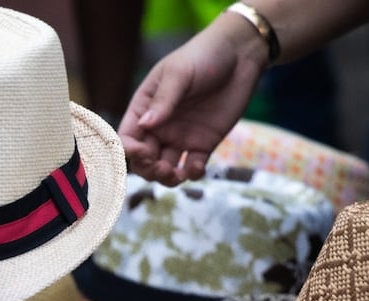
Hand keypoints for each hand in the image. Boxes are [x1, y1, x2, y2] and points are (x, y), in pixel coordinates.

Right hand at [120, 14, 269, 184]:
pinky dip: (192, 174)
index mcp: (145, 108)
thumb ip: (163, 100)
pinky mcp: (204, 144)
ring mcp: (181, 137)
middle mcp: (160, 127)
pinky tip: (196, 168)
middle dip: (148, 169)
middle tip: (161, 167)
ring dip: (166, 178)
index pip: (128, 136)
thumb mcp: (179, 73)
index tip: (141, 152)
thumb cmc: (203, 56)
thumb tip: (143, 126)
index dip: (129, 151)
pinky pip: (192, 167)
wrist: (240, 55)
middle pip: (144, 159)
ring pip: (165, 168)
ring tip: (176, 174)